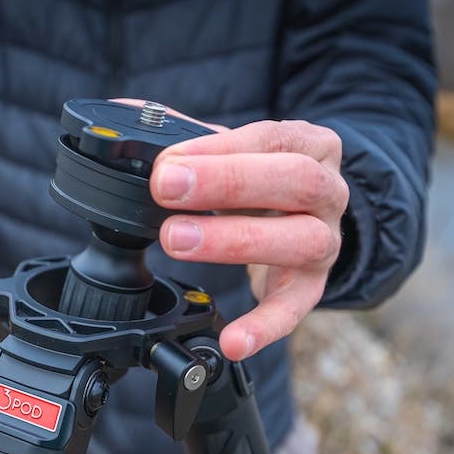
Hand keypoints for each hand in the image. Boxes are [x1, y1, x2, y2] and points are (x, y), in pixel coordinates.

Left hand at [151, 119, 348, 360]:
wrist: (304, 220)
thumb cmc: (261, 182)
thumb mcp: (232, 152)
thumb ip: (186, 136)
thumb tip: (125, 113)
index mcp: (308, 144)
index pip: (271, 138)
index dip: (219, 151)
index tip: (167, 162)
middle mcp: (328, 190)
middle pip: (295, 181)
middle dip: (228, 183)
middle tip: (165, 190)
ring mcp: (326, 241)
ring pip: (300, 240)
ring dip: (234, 241)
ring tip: (176, 241)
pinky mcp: (313, 287)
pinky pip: (296, 309)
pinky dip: (264, 327)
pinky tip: (232, 340)